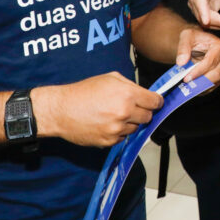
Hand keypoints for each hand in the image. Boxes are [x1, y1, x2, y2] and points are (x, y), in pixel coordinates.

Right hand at [33, 72, 163, 146]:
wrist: (62, 110)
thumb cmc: (85, 91)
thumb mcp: (110, 78)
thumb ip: (131, 85)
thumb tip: (145, 93)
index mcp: (127, 94)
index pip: (155, 102)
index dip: (156, 101)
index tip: (154, 102)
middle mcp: (125, 113)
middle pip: (148, 117)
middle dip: (143, 112)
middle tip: (131, 108)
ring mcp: (117, 129)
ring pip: (136, 128)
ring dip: (130, 122)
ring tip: (113, 114)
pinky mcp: (109, 141)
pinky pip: (122, 137)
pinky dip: (118, 131)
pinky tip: (105, 123)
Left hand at [176, 27, 219, 86]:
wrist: (196, 42)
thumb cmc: (193, 38)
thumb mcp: (186, 36)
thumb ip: (183, 48)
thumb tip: (181, 62)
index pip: (210, 62)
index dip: (199, 71)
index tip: (187, 77)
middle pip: (216, 74)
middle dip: (201, 80)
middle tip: (187, 83)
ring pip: (216, 81)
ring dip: (202, 86)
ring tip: (189, 87)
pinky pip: (214, 85)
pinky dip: (204, 89)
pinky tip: (193, 88)